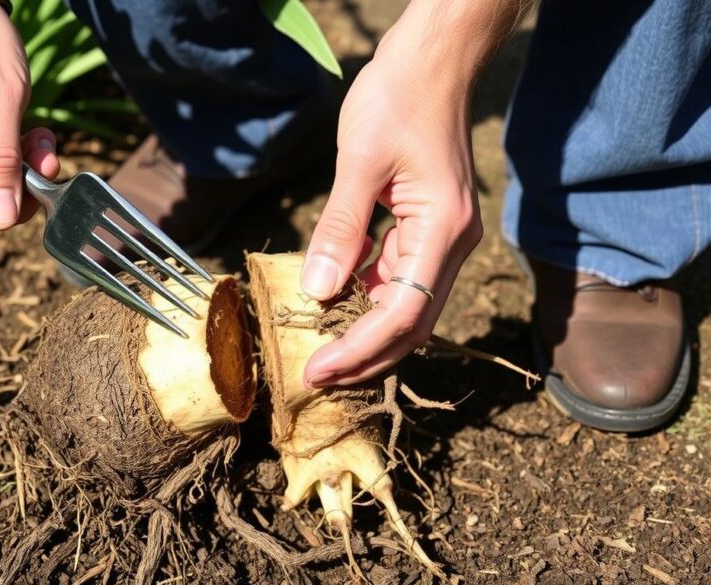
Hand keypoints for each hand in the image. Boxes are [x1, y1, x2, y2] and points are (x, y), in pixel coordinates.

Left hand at [300, 40, 483, 388]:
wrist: (433, 61)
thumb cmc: (398, 98)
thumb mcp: (359, 162)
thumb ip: (340, 229)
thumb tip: (318, 290)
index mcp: (443, 231)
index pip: (403, 314)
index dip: (360, 349)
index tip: (317, 370)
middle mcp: (451, 243)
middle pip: (412, 324)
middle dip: (365, 355)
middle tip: (316, 377)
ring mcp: (442, 238)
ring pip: (406, 307)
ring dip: (365, 333)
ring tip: (320, 352)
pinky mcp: (426, 229)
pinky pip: (397, 278)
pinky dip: (366, 299)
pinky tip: (333, 306)